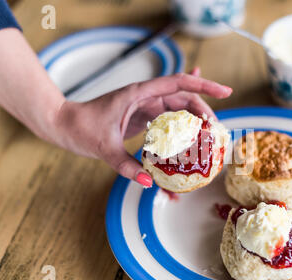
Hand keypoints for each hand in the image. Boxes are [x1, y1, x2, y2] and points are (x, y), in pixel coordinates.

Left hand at [52, 70, 231, 186]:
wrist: (65, 124)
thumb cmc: (81, 129)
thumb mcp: (103, 148)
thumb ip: (125, 166)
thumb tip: (148, 183)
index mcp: (139, 93)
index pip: (179, 84)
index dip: (205, 85)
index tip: (226, 92)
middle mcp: (145, 95)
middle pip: (184, 97)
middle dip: (205, 110)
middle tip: (218, 131)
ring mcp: (145, 104)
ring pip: (179, 106)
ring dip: (196, 117)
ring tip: (211, 134)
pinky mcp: (143, 115)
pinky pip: (169, 116)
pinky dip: (184, 120)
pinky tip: (196, 123)